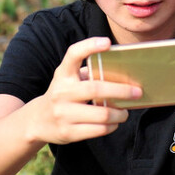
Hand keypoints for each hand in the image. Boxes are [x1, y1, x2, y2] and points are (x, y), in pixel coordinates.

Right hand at [26, 37, 141, 144]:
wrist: (37, 121)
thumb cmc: (63, 95)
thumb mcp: (68, 80)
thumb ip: (87, 75)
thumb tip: (124, 77)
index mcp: (63, 75)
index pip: (73, 54)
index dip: (89, 46)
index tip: (107, 42)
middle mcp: (61, 92)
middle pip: (96, 89)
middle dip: (121, 91)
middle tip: (137, 92)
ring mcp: (63, 114)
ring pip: (102, 114)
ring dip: (120, 113)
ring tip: (125, 112)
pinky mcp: (68, 132)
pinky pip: (98, 130)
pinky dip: (112, 126)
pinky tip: (114, 122)